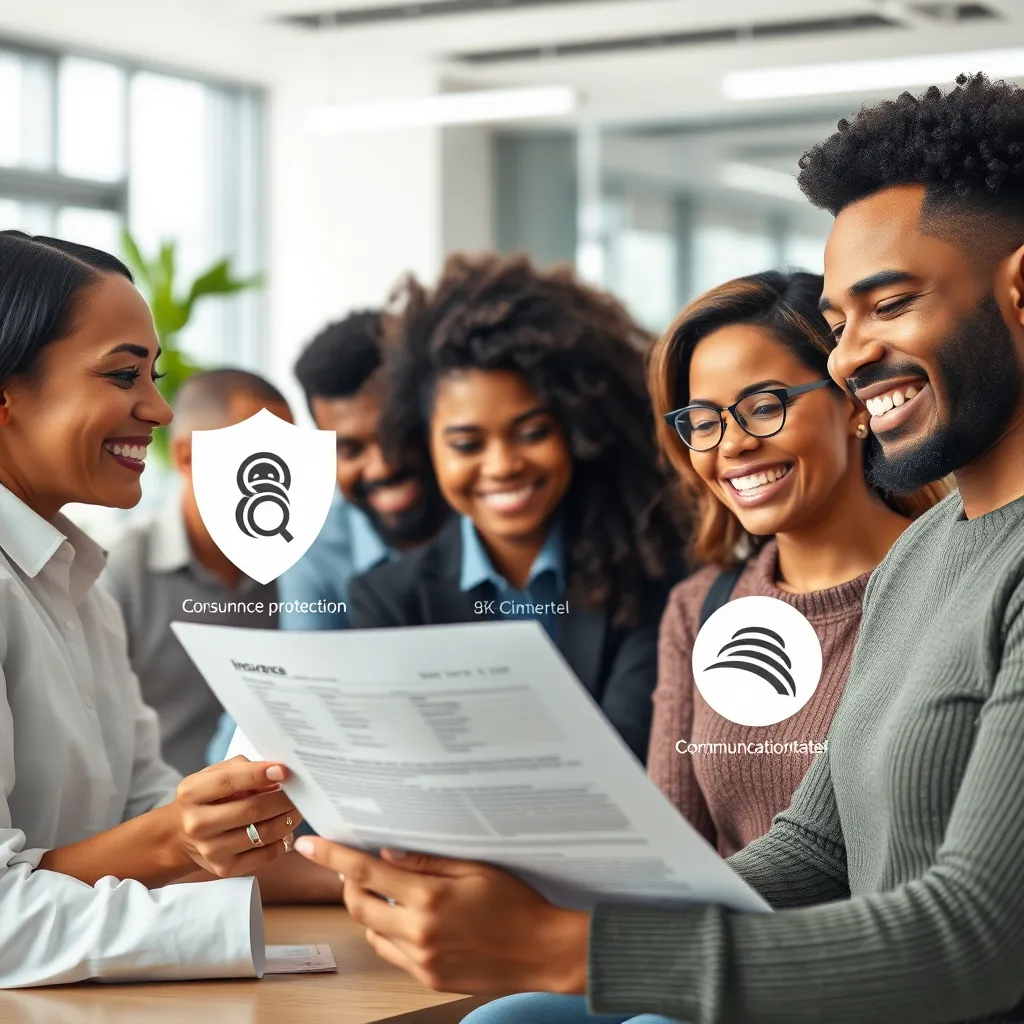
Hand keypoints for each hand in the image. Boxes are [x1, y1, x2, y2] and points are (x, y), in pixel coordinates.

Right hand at [171, 756, 302, 878]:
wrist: (182, 834)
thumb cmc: (207, 796)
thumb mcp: (215, 774)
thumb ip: (244, 768)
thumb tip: (278, 773)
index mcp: (192, 793)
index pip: (229, 781)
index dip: (259, 774)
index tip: (284, 770)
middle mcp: (197, 823)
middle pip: (252, 809)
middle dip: (283, 799)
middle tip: (300, 791)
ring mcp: (211, 850)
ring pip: (263, 833)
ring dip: (288, 818)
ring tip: (297, 808)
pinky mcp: (225, 869)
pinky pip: (266, 854)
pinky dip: (282, 839)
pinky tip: (285, 828)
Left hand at [292, 838, 588, 995]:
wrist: (542, 951)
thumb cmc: (516, 904)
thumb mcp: (476, 868)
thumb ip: (428, 861)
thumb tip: (388, 852)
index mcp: (430, 899)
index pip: (367, 873)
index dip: (333, 857)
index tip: (310, 846)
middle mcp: (419, 932)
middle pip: (358, 906)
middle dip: (347, 884)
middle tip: (354, 867)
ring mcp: (421, 960)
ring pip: (371, 931)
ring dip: (368, 909)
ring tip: (386, 890)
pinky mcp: (428, 977)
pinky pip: (391, 952)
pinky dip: (387, 932)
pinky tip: (406, 918)